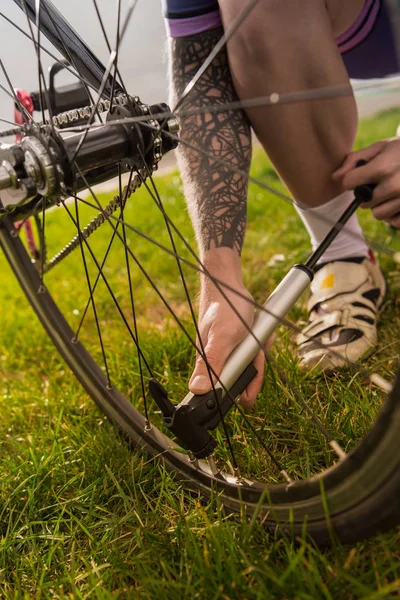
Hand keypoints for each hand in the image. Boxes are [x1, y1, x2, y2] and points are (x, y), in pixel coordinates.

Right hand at [189, 258, 271, 407]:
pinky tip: (259, 332)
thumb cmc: (223, 308)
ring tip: (259, 337)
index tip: (252, 380)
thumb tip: (197, 389)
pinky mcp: (234, 343)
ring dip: (259, 353)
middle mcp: (216, 361)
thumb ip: (211, 364)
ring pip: (248, 365)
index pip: (225, 392)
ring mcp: (226, 352)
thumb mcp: (221, 338)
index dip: (243, 391)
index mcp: (209, 365)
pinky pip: (251, 351)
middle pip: (241, 379)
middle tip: (258, 352)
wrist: (228, 283)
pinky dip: (259, 343)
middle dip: (255, 368)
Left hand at [332, 138, 399, 226]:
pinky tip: (398, 201)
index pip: (349, 183)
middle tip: (381, 182)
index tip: (359, 176)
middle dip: (368, 194)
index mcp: (383, 167)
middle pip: (363, 202)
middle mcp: (395, 185)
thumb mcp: (381, 147)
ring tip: (391, 191)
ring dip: (381, 205)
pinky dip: (394, 215)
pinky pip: (394, 222)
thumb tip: (335, 178)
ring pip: (378, 214)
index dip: (352, 180)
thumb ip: (355, 160)